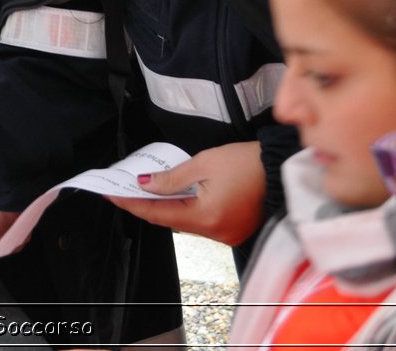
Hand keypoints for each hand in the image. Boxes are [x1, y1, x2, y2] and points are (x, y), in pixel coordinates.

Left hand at [105, 141, 264, 245]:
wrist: (283, 168)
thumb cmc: (248, 163)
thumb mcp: (203, 164)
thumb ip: (171, 178)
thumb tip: (145, 185)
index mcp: (206, 218)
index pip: (158, 214)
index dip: (132, 204)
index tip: (112, 194)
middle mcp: (216, 232)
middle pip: (172, 220)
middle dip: (148, 205)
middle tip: (125, 190)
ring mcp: (227, 234)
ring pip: (187, 222)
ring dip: (168, 207)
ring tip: (147, 190)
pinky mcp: (235, 229)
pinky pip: (203, 222)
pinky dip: (187, 209)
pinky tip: (176, 195)